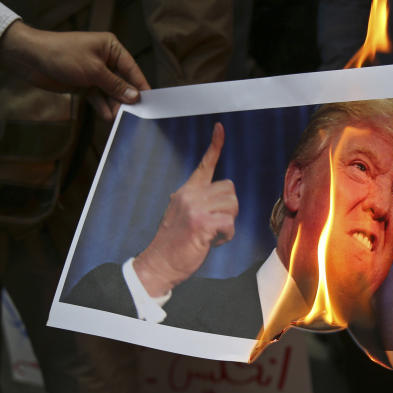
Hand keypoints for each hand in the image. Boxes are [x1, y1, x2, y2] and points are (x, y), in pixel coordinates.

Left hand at [0, 20, 150, 118]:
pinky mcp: (84, 84)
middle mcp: (105, 59)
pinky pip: (98, 97)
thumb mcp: (93, 71)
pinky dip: (102, 106)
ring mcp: (94, 73)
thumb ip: (115, 85)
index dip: (140, 85)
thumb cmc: (63, 55)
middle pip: (122, 82)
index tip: (150, 102)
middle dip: (126, 98)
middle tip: (133, 115)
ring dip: (114, 105)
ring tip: (118, 119)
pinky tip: (107, 117)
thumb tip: (135, 96)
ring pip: (110, 92)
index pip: (132, 68)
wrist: (31, 58)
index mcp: (111, 48)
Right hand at [133, 123, 237, 295]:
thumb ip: (197, 203)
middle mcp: (189, 195)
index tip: (220, 128)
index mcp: (186, 191)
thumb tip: (214, 202)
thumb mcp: (182, 215)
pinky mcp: (200, 223)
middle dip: (229, 209)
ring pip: (233, 205)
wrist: (159, 264)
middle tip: (214, 224)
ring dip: (228, 223)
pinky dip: (226, 236)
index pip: (204, 164)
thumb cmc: (174, 244)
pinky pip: (229, 223)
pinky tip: (212, 241)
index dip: (215, 145)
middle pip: (230, 189)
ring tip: (212, 233)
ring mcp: (194, 208)